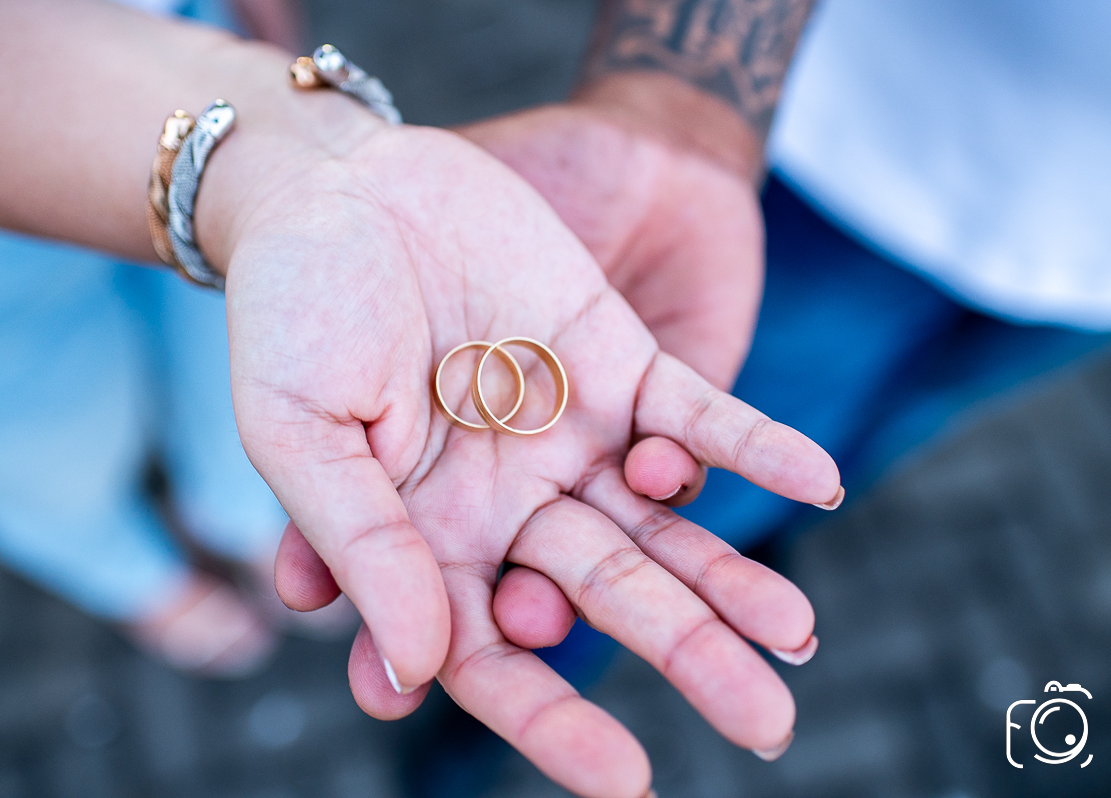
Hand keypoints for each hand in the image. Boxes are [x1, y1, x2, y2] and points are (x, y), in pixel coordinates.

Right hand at [223, 109, 838, 795]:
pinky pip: (699, 412)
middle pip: (608, 595)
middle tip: (765, 727)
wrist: (338, 187)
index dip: (553, 719)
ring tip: (798, 635)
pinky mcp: (617, 360)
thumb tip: (414, 670)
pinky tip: (821, 481)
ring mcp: (570, 434)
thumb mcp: (301, 433)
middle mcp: (510, 503)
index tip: (624, 779)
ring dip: (733, 573)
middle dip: (684, 653)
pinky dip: (756, 445)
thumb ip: (362, 544)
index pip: (496, 653)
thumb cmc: (290, 312)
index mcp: (426, 539)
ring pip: (665, 520)